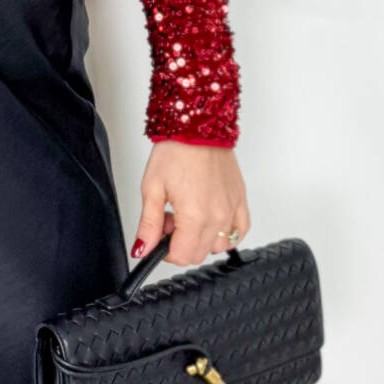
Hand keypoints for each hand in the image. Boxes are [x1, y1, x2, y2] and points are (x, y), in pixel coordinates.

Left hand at [131, 142, 249, 269]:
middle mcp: (218, 216)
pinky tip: (212, 220)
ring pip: (220, 245)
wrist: (198, 128)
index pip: (182, 256)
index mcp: (195, 216)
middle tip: (171, 221)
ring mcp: (232, 208)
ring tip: (190, 217)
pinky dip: (227, 233)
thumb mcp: (152, 189)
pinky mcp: (241, 199)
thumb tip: (142, 249)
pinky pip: (240, 231)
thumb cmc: (176, 152)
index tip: (160, 236)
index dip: (166, 251)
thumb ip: (148, 225)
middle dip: (181, 244)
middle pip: (199, 254)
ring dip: (202, 238)